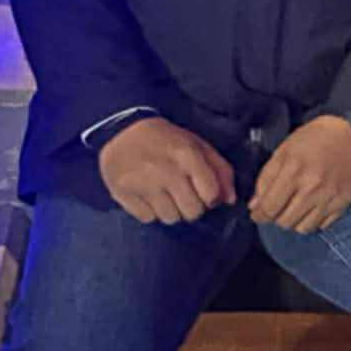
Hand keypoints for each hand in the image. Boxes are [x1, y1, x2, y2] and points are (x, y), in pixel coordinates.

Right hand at [98, 117, 236, 223]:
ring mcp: (143, 184)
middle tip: (182, 193)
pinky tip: (148, 195)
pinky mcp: (124, 193)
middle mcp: (166, 171)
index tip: (203, 191)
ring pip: (170, 218)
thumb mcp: (196, 145)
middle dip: (192, 206)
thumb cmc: (165, 140)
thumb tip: (230, 200)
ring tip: (164, 193)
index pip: (210, 195)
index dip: (210, 197)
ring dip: (171, 210)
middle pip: (192, 212)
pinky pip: (148, 218)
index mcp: (186, 154)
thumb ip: (219, 170)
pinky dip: (150, 211)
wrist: (120, 132)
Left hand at [249, 114, 350, 233]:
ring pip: (302, 228)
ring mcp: (329, 198)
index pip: (269, 208)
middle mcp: (312, 188)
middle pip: (284, 222)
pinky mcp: (343, 204)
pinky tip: (311, 208)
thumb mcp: (283, 151)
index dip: (259, 215)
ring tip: (294, 208)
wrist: (350, 135)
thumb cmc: (312, 139)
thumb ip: (266, 179)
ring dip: (294, 222)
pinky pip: (321, 226)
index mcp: (293, 171)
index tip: (257, 214)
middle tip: (277, 207)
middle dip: (275, 217)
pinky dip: (312, 221)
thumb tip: (255, 206)